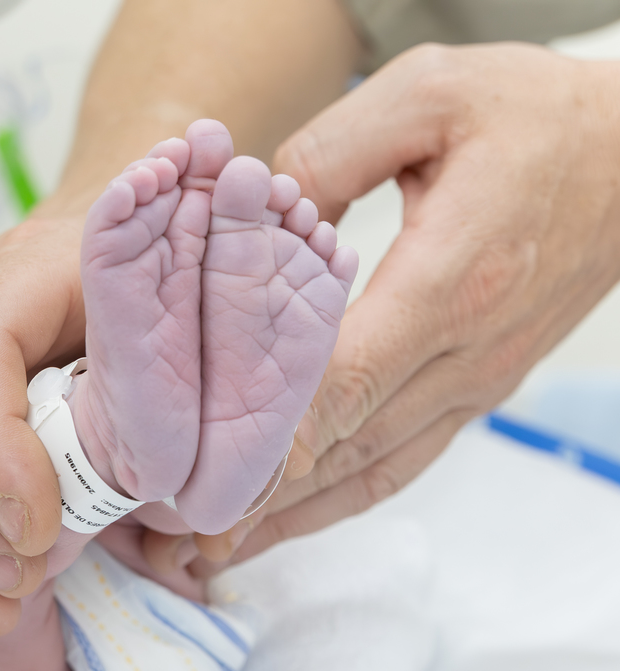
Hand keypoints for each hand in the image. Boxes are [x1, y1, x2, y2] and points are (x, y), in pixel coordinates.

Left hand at [203, 42, 619, 563]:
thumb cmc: (529, 116)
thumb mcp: (428, 93)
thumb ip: (331, 152)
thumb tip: (256, 211)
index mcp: (453, 276)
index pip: (346, 378)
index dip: (269, 433)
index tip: (200, 474)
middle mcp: (467, 349)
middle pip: (345, 441)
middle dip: (254, 488)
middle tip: (169, 523)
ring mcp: (476, 381)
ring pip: (368, 469)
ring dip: (288, 515)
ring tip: (209, 549)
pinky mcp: (476, 391)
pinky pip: (400, 462)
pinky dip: (336, 500)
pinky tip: (283, 522)